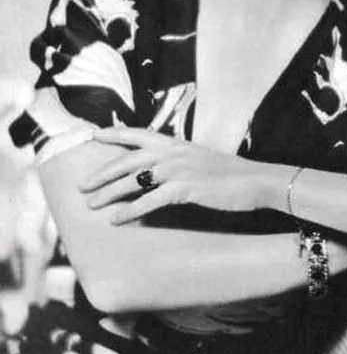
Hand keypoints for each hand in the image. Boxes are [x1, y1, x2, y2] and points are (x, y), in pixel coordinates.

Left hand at [80, 128, 284, 223]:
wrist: (257, 181)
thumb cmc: (231, 174)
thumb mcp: (201, 159)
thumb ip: (179, 160)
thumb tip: (160, 171)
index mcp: (177, 143)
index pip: (139, 133)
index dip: (115, 133)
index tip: (94, 134)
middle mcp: (174, 152)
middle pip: (128, 158)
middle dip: (102, 172)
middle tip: (82, 185)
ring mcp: (180, 169)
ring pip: (134, 179)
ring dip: (109, 192)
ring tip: (91, 204)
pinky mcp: (186, 188)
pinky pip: (150, 200)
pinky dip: (130, 210)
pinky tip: (117, 220)